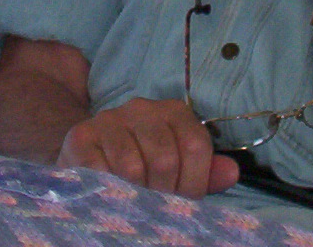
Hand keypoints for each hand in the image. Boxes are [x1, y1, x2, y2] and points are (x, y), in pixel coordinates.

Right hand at [56, 98, 237, 197]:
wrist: (88, 157)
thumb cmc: (142, 166)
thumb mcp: (178, 168)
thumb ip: (205, 172)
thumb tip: (232, 173)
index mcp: (172, 112)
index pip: (195, 146)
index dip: (193, 182)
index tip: (182, 198)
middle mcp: (141, 107)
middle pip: (166, 158)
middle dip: (164, 193)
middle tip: (156, 205)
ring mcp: (108, 119)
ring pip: (134, 168)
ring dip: (136, 195)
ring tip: (134, 200)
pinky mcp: (81, 137)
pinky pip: (102, 172)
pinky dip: (109, 191)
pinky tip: (110, 192)